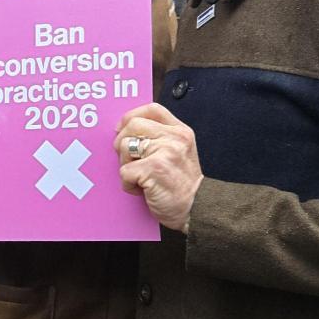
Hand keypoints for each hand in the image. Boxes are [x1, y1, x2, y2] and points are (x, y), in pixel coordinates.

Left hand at [114, 102, 201, 232]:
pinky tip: (142, 190)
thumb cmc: (182, 183)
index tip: (122, 128)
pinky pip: (124, 171)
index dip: (131, 116)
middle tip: (129, 159)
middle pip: (133, 125)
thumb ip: (160, 137)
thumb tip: (126, 129)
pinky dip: (128, 184)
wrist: (197, 208)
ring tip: (140, 177)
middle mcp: (174, 138)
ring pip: (125, 146)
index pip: (152, 109)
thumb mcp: (179, 152)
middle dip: (122, 142)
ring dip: (125, 165)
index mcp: (180, 131)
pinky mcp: (154, 169)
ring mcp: (165, 152)